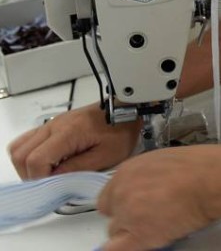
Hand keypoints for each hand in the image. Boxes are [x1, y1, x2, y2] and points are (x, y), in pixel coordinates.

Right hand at [7, 104, 139, 178]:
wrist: (126, 111)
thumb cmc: (121, 131)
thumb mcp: (107, 156)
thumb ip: (78, 169)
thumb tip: (54, 180)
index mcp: (68, 132)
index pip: (36, 159)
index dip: (40, 178)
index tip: (53, 186)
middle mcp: (53, 126)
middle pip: (20, 154)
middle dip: (30, 174)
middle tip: (48, 183)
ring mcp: (50, 124)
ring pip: (18, 146)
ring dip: (26, 165)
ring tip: (47, 174)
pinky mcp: (52, 125)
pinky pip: (27, 140)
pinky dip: (29, 155)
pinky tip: (48, 162)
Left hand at [98, 145, 220, 250]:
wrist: (213, 179)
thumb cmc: (200, 167)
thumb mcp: (164, 160)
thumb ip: (147, 175)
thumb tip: (147, 187)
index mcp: (127, 170)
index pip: (110, 195)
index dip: (123, 203)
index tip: (137, 207)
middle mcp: (121, 190)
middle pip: (112, 214)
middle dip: (127, 217)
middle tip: (151, 216)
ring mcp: (127, 213)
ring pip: (116, 232)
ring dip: (134, 231)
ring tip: (160, 225)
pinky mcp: (138, 234)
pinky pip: (116, 249)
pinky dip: (126, 248)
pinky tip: (146, 241)